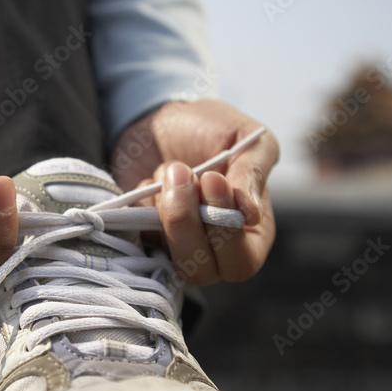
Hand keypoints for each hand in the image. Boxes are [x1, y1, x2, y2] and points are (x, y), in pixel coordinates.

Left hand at [111, 99, 278, 284]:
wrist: (163, 118)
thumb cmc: (214, 129)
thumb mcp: (248, 138)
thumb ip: (253, 172)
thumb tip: (251, 213)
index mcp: (251, 233)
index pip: (241, 262)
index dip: (225, 232)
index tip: (213, 179)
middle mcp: (215, 250)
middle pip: (200, 272)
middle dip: (185, 221)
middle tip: (180, 171)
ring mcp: (176, 247)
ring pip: (167, 259)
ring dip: (164, 212)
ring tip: (169, 170)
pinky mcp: (144, 237)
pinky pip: (137, 239)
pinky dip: (141, 208)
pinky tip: (151, 182)